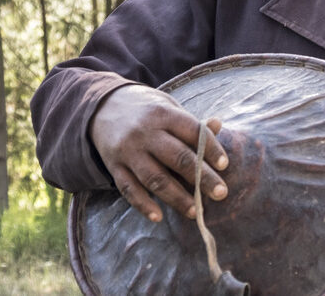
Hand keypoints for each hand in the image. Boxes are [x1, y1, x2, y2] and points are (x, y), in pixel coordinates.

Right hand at [90, 84, 229, 222]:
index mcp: (163, 113)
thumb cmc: (145, 110)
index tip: (224, 165)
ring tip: (195, 212)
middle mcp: (145, 132)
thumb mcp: (167, 107)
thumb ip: (190, 122)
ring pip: (155, 178)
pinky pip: (128, 189)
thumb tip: (218, 125)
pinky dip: (143, 204)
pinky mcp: (115, 166)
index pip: (192, 131)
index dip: (210, 148)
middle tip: (220, 193)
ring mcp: (128, 151)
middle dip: (201, 178)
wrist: (101, 108)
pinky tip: (158, 217)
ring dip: (177, 197)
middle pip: (177, 157)